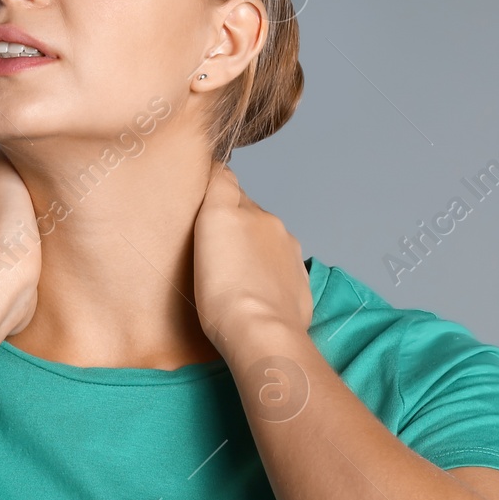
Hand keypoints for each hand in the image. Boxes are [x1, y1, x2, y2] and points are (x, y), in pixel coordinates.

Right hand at [191, 164, 312, 357]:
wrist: (261, 334)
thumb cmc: (225, 286)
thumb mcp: (213, 222)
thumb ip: (221, 186)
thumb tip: (222, 166)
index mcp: (253, 214)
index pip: (230, 187)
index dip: (214, 191)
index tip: (201, 199)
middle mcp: (275, 230)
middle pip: (249, 216)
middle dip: (233, 222)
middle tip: (210, 242)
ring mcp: (290, 262)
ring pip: (266, 244)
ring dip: (251, 249)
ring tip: (231, 272)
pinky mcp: (297, 291)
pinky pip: (279, 274)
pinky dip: (266, 276)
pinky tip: (252, 293)